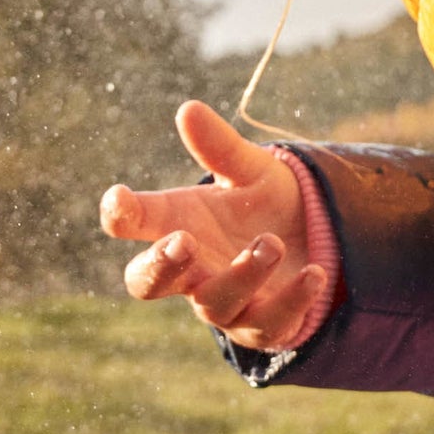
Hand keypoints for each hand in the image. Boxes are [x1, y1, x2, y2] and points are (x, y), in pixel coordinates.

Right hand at [99, 101, 324, 349]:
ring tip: (271, 242)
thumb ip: (220, 146)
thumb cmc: (261, 204)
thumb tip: (189, 108)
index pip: (133, 223)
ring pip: (215, 305)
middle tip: (181, 240)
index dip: (120, 214)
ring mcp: (225, 303)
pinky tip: (316, 273)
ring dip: (242, 275)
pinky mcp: (265, 326)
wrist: (312, 238)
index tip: (118, 199)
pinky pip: (270, 324)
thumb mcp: (248, 170)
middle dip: (161, 265)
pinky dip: (293, 300)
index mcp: (175, 225)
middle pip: (148, 282)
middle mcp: (191, 271)